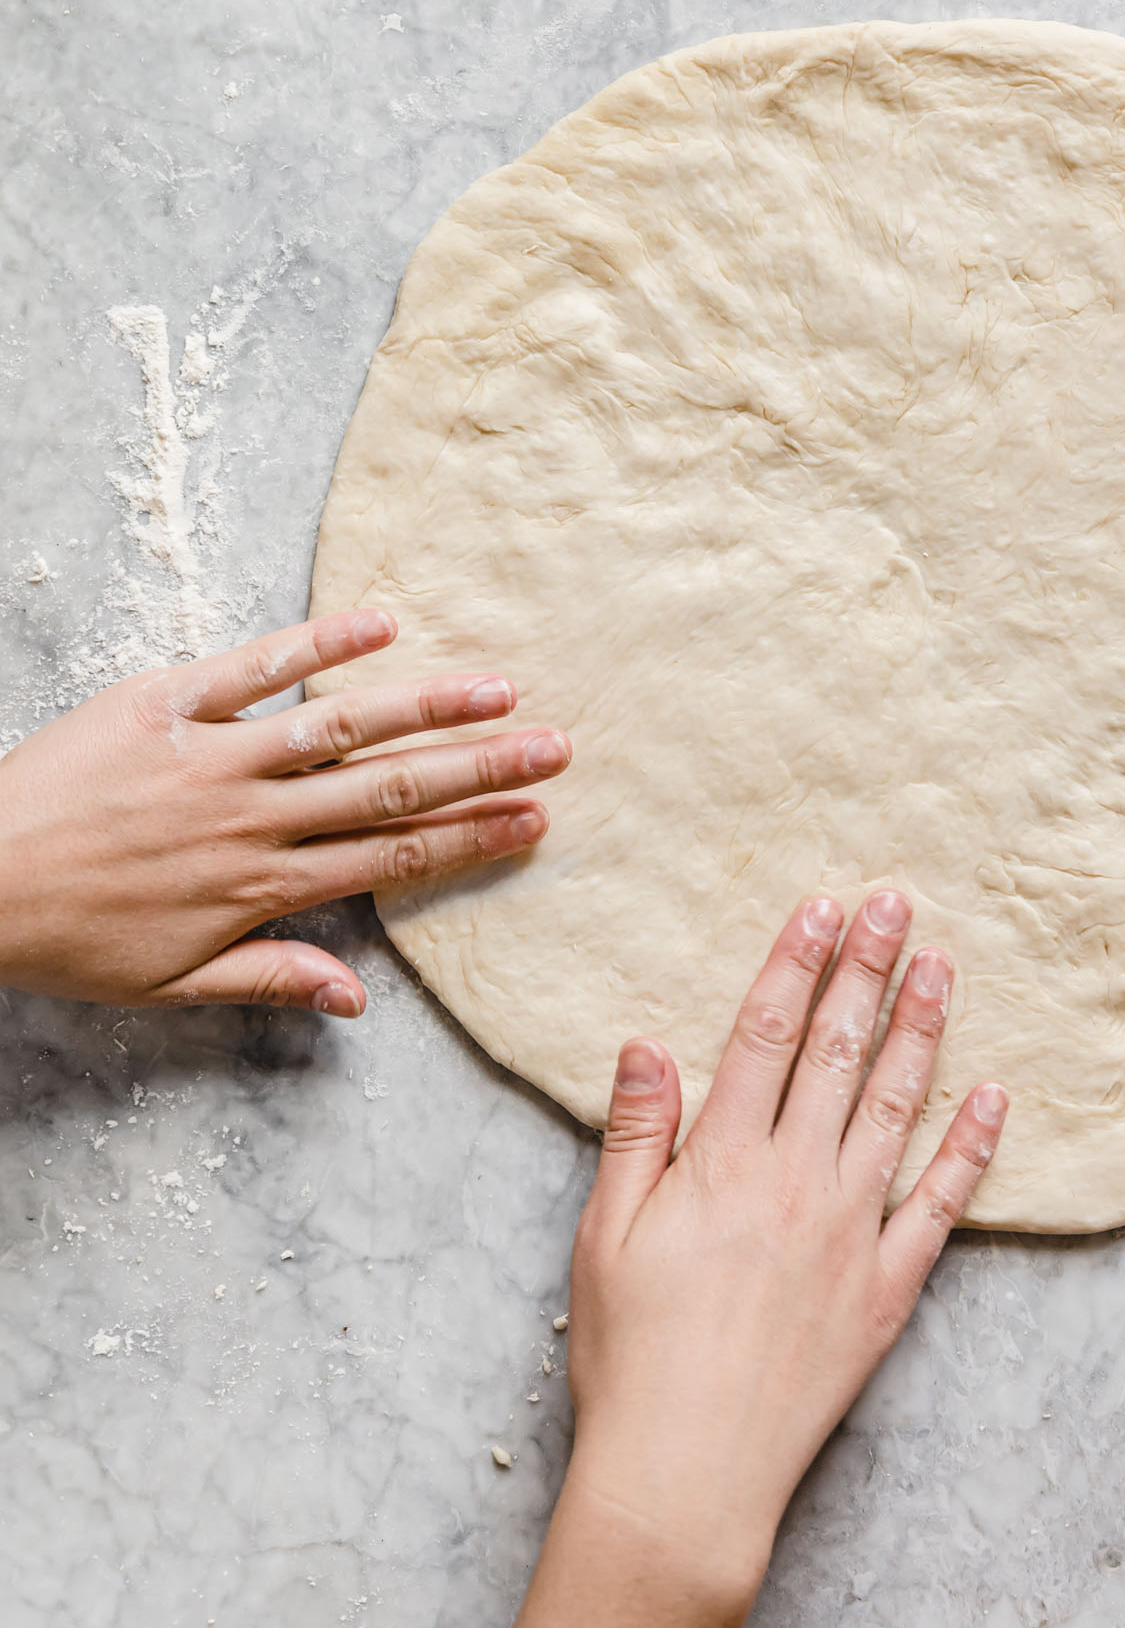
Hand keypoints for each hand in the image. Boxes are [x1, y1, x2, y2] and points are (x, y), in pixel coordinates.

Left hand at [0, 608, 569, 1013]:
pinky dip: (319, 644)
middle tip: (556, 746)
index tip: (536, 820)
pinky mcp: (166, 703)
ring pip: (340, 727)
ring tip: (498, 686)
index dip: (471, 837)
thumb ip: (269, 980)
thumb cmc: (64, 938)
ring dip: (427, 704)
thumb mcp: (167, 986)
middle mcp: (252, 817)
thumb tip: (357, 1003)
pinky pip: (255, 668)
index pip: (390, 856)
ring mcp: (213, 756)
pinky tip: (381, 624)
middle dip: (482, 767)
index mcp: (260, 885)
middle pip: (390, 786)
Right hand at [459, 893, 1005, 1627]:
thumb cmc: (632, 1357)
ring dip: (921, 1031)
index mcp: (723, 1162)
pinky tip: (996, 1098)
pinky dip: (971, 1148)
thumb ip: (636, 1134)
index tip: (822, 908)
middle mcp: (796, 1182)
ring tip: (941, 968)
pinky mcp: (887, 1290)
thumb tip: (646, 1042)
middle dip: (866, 970)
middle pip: (838, 1052)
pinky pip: (940, 1205)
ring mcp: (850, 1233)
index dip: (795, 965)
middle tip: (895, 904)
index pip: (766, 1036)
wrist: (687, 1474)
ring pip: (895, 1108)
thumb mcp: (605, 1237)